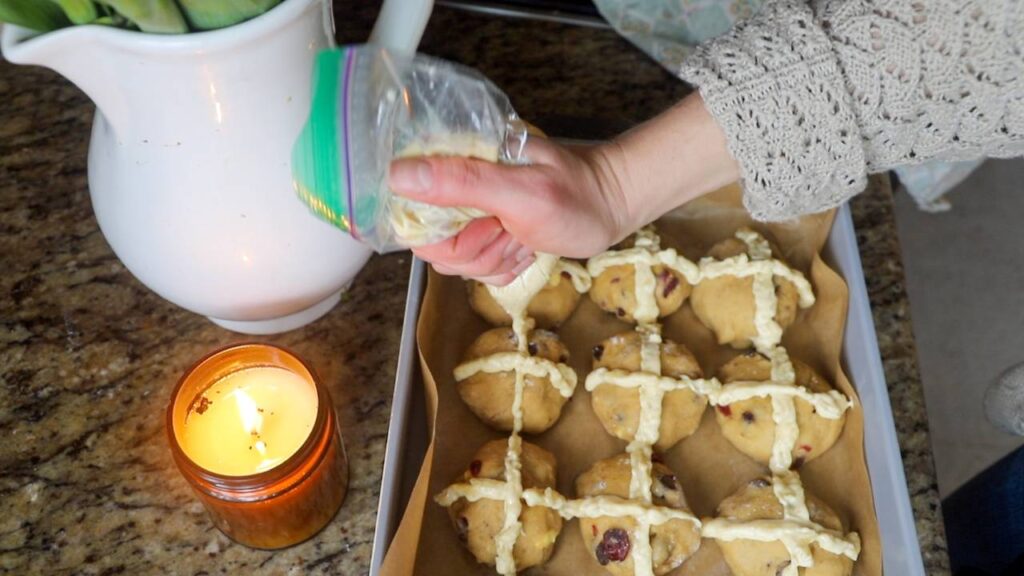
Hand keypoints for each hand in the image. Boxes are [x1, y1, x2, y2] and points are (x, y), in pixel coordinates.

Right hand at [389, 137, 632, 284]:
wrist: (611, 206)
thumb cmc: (574, 196)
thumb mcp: (520, 191)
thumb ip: (461, 182)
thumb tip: (398, 174)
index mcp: (455, 163)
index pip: (413, 214)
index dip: (447, 234)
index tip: (488, 225)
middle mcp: (456, 186)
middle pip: (435, 245)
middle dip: (477, 249)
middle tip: (512, 230)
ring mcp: (471, 212)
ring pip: (456, 261)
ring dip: (494, 258)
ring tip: (523, 236)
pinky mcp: (486, 234)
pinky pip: (476, 269)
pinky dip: (503, 266)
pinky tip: (525, 246)